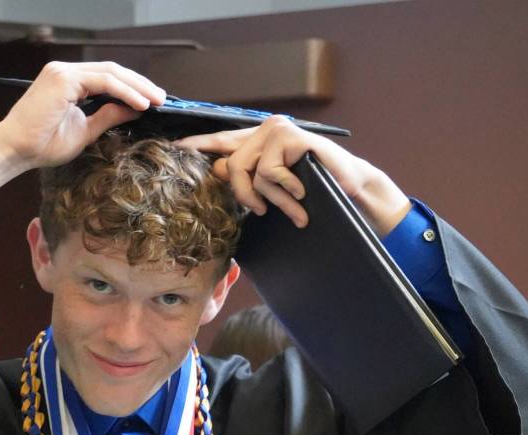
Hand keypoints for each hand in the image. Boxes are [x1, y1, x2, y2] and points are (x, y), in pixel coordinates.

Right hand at [0, 61, 165, 168]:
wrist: (15, 150)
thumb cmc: (41, 145)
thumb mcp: (85, 131)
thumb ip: (108, 117)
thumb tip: (136, 109)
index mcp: (68, 82)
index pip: (108, 78)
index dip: (133, 88)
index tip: (153, 102)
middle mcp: (65, 71)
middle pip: (113, 71)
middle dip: (141, 85)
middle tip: (162, 99)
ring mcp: (63, 72)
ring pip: (111, 73)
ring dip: (138, 87)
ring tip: (157, 101)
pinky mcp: (63, 79)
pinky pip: (103, 81)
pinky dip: (125, 92)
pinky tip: (141, 104)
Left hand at [176, 116, 410, 236]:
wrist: (351, 189)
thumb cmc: (313, 189)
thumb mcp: (275, 187)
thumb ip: (248, 178)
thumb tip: (217, 171)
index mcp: (259, 140)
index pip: (222, 141)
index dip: (198, 144)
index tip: (176, 147)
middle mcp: (266, 129)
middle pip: (231, 165)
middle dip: (243, 195)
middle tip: (261, 211)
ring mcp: (279, 130)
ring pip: (249, 171)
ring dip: (270, 198)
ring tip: (293, 205)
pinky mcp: (292, 136)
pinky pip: (269, 172)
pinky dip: (285, 190)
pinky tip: (303, 192)